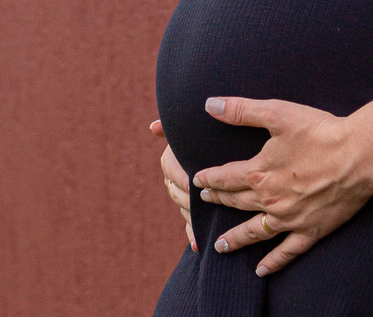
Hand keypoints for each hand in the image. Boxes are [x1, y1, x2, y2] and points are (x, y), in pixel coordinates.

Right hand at [149, 119, 196, 252]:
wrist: (219, 147)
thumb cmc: (205, 134)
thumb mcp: (193, 128)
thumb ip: (172, 127)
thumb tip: (153, 128)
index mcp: (171, 159)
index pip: (170, 168)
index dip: (180, 176)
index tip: (191, 182)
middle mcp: (173, 178)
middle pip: (176, 191)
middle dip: (188, 198)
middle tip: (201, 204)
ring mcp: (183, 196)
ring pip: (183, 208)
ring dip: (191, 216)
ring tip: (203, 222)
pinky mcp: (192, 210)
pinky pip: (189, 225)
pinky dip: (192, 235)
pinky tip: (198, 246)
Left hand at [191, 95, 372, 277]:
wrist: (357, 155)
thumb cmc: (319, 131)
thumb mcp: (277, 113)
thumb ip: (241, 110)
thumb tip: (209, 105)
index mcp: (259, 173)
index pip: (226, 177)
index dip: (210, 178)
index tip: (198, 180)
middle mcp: (270, 201)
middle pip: (237, 203)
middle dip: (219, 201)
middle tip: (205, 203)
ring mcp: (290, 220)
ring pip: (255, 233)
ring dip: (235, 239)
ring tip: (219, 246)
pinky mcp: (311, 231)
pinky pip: (287, 252)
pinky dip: (273, 262)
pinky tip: (261, 270)